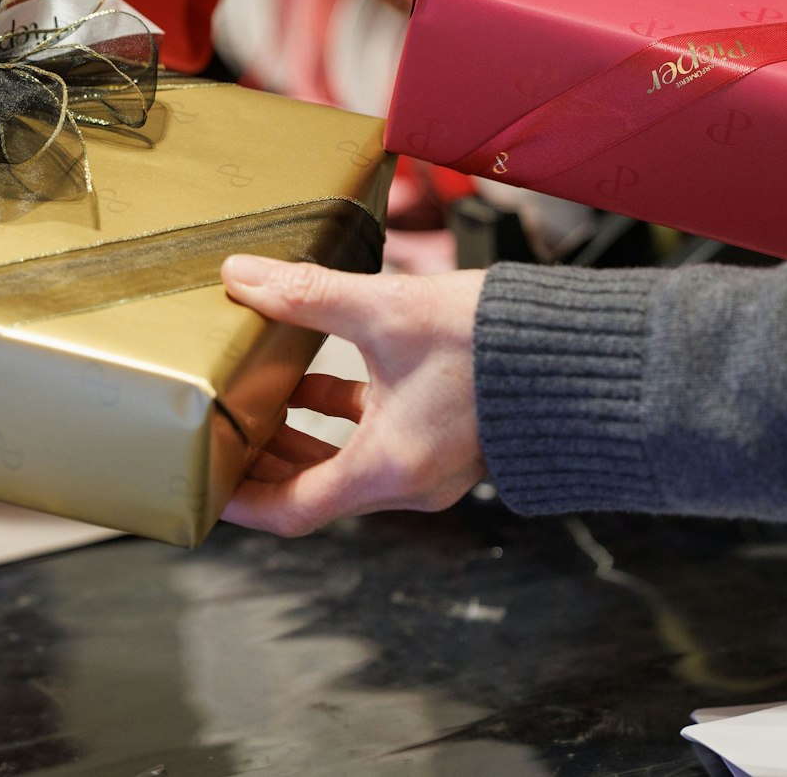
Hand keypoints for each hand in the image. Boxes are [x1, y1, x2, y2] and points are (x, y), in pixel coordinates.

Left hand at [217, 256, 486, 536]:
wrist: (582, 346)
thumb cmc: (495, 342)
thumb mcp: (388, 310)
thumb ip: (308, 294)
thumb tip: (243, 275)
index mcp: (389, 470)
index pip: (294, 510)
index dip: (241, 501)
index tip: (203, 487)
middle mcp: (410, 481)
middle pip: (314, 490)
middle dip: (261, 465)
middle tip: (215, 439)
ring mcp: (431, 463)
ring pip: (344, 463)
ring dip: (297, 438)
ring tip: (251, 404)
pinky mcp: (446, 435)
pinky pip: (376, 438)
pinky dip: (338, 415)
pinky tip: (310, 375)